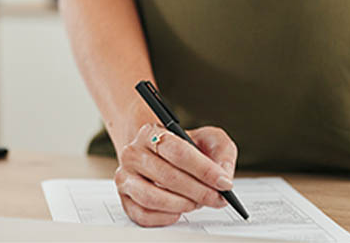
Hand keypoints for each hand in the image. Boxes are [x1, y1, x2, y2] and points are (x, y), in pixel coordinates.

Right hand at [115, 123, 237, 226]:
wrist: (156, 153)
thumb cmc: (183, 147)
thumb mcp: (207, 139)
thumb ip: (222, 151)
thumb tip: (224, 176)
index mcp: (151, 132)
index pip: (178, 151)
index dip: (204, 170)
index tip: (223, 182)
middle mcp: (133, 153)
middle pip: (168, 176)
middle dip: (198, 191)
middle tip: (217, 198)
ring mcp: (125, 177)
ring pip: (153, 198)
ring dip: (182, 205)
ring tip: (197, 203)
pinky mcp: (125, 199)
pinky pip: (143, 215)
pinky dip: (165, 217)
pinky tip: (179, 211)